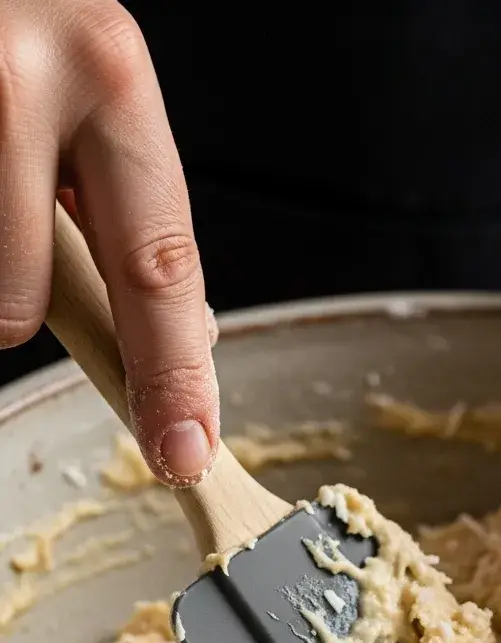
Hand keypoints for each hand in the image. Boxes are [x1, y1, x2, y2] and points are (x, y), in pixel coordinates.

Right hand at [0, 1, 217, 483]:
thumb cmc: (15, 27)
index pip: (161, 264)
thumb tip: (187, 330)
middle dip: (37, 331)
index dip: (174, 373)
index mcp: (109, 76)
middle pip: (29, 296)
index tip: (186, 446)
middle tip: (61, 348)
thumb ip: (126, 204)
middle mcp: (26, 80)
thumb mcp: (89, 91)